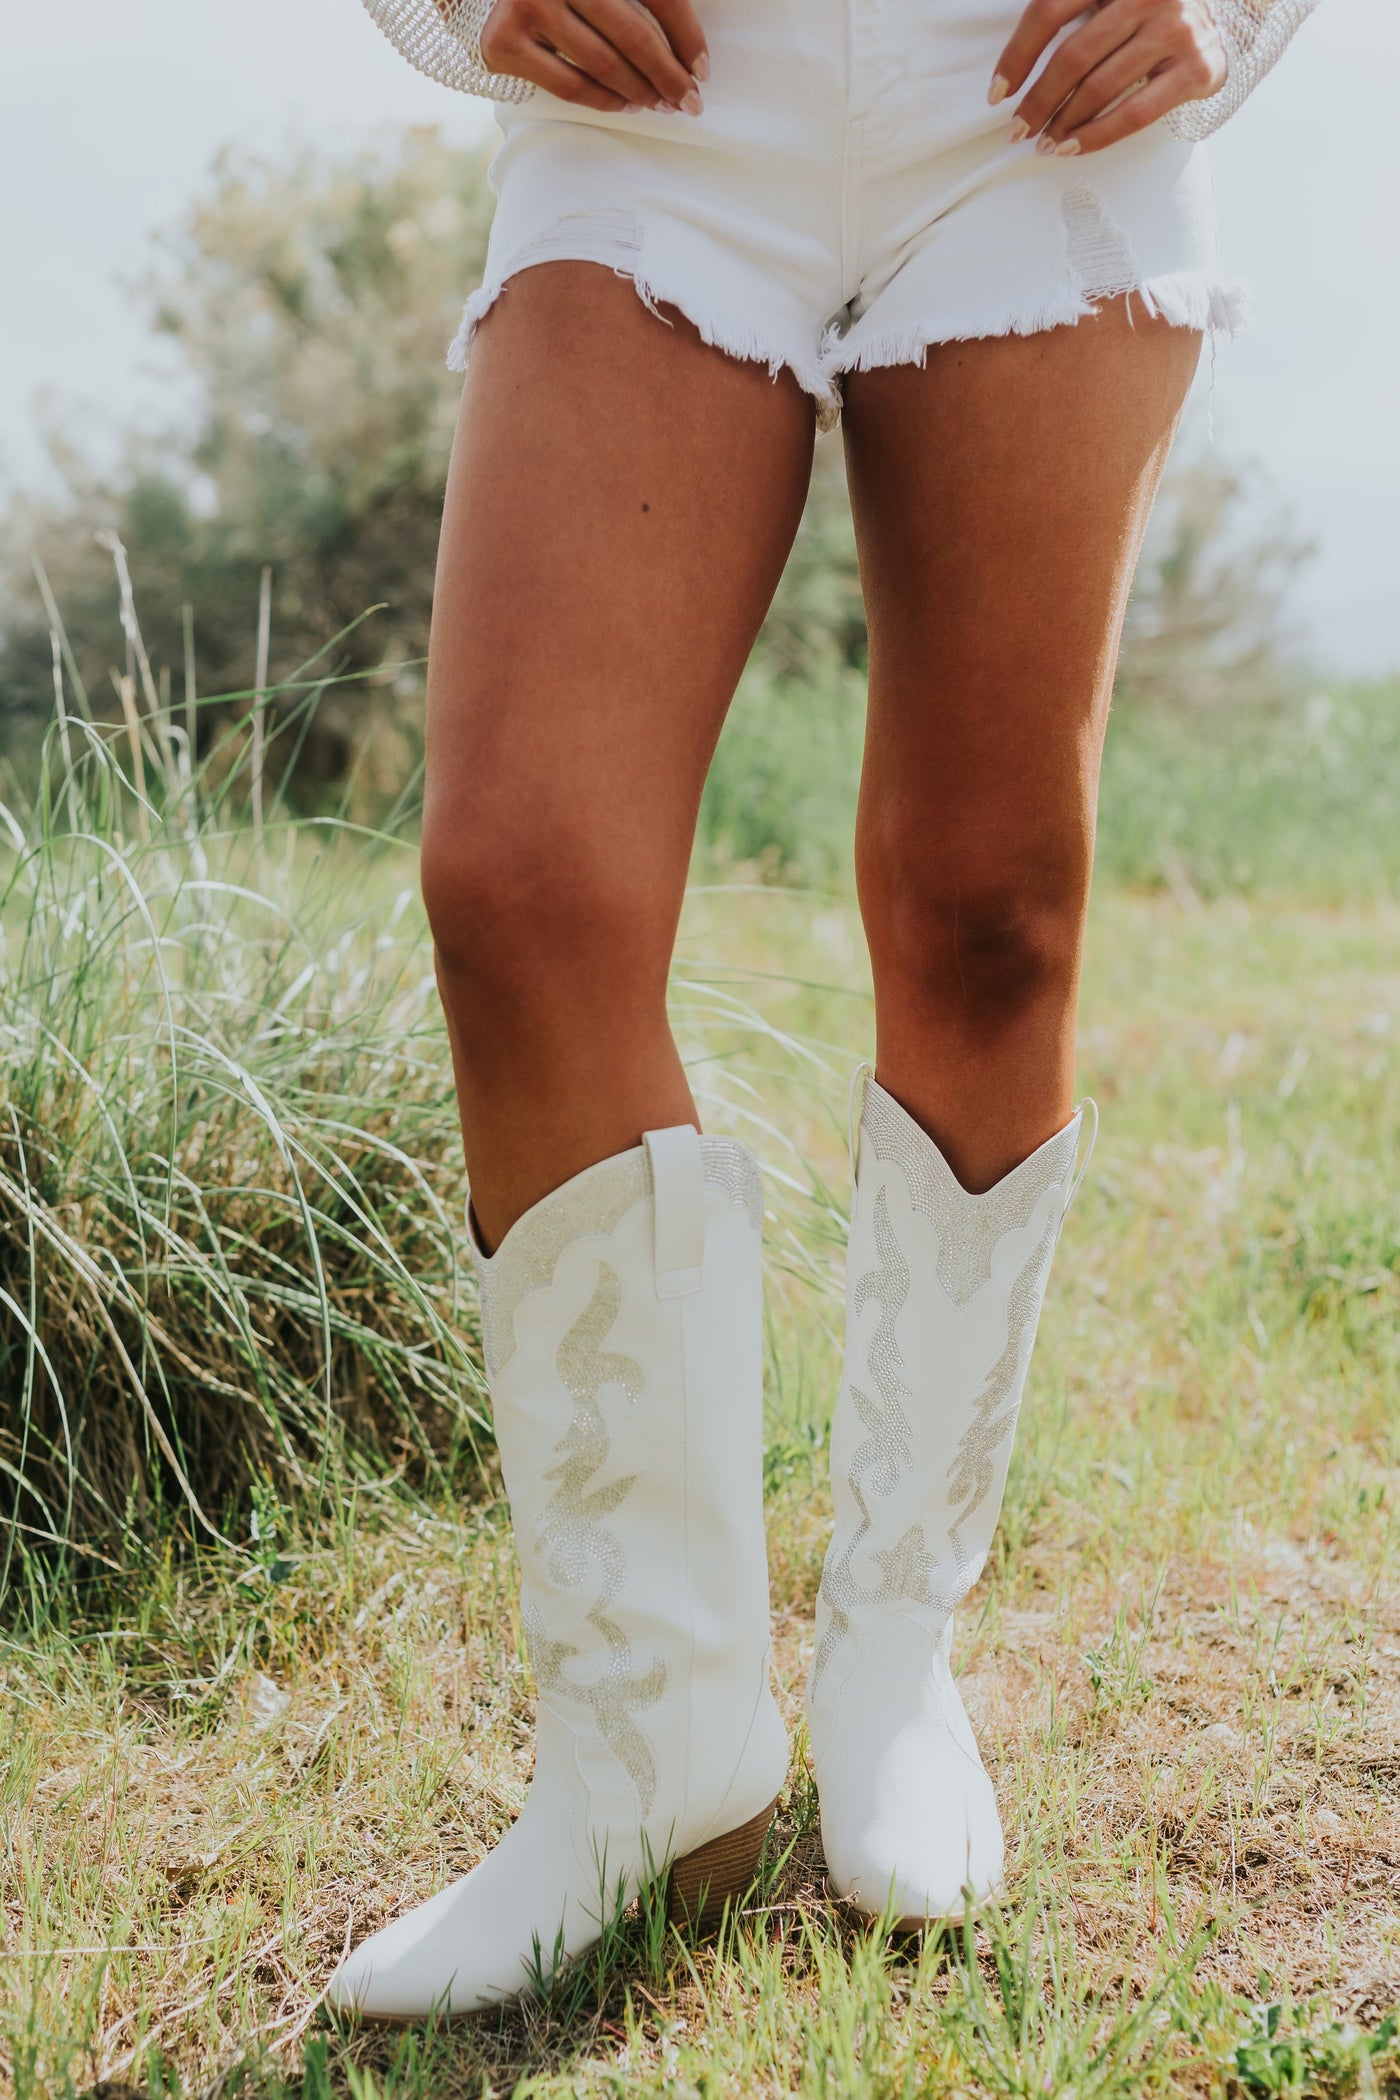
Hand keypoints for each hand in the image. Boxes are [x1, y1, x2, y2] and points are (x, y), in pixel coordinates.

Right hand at [477, 0, 708, 113]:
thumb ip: (640, 2)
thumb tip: (691, 50)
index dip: (686, 35)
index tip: (703, 70)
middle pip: (633, 34)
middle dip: (668, 75)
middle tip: (689, 101)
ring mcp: (529, 5)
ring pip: (603, 64)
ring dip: (640, 92)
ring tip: (660, 104)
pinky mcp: (506, 42)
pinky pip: (569, 85)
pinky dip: (604, 101)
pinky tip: (625, 105)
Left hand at [988, 0, 1226, 155]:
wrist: (1220, 16)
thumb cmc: (1145, 13)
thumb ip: (1068, 10)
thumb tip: (1008, 72)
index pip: (1049, 10)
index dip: (1017, 55)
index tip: (997, 93)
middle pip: (1073, 56)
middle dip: (1038, 100)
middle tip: (1017, 129)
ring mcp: (1175, 28)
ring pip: (1100, 87)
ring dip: (1062, 124)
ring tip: (1044, 143)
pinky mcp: (1196, 67)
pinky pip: (1134, 113)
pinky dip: (1096, 137)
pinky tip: (1071, 149)